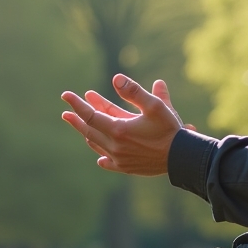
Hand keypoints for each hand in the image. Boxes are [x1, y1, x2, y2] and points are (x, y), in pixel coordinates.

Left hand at [61, 74, 190, 175]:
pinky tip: (100, 159)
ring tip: (82, 126)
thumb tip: (116, 78)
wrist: (182, 158)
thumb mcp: (154, 106)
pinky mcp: (127, 168)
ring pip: (97, 145)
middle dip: (77, 119)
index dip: (77, 104)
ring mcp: (119, 159)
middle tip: (66, 112)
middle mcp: (115, 146)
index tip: (65, 95)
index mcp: (118, 129)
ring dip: (88, 134)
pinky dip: (102, 157)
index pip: (90, 115)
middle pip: (89, 130)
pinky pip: (109, 163)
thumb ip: (134, 92)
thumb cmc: (169, 130)